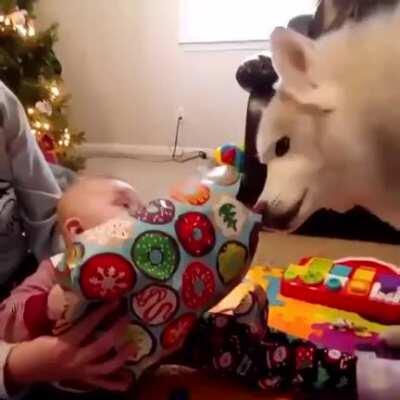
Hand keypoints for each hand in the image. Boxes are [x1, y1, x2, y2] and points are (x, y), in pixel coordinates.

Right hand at [5, 302, 135, 392]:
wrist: (24, 368)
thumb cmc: (37, 345)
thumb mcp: (50, 330)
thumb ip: (67, 318)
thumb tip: (84, 298)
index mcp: (65, 345)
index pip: (88, 325)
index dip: (102, 312)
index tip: (115, 300)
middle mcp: (75, 360)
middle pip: (102, 345)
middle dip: (117, 331)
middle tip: (127, 318)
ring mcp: (80, 372)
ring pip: (106, 367)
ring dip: (121, 357)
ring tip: (133, 345)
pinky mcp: (81, 380)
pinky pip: (101, 384)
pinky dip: (114, 384)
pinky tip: (127, 383)